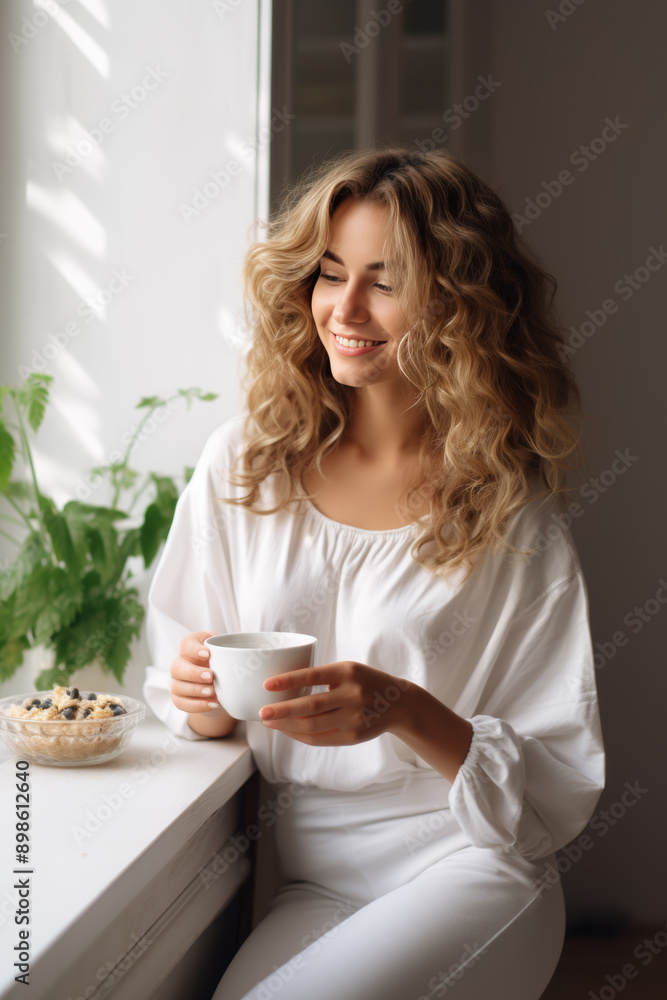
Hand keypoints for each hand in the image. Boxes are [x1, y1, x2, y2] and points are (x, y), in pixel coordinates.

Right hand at [170, 630, 227, 718]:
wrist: (218, 679)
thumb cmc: (220, 658)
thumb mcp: (224, 647)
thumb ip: (227, 647)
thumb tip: (238, 655)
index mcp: (190, 647)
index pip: (186, 644)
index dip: (194, 649)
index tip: (207, 654)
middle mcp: (180, 663)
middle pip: (177, 668)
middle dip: (194, 674)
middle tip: (210, 676)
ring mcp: (177, 681)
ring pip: (178, 687)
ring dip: (196, 691)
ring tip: (212, 692)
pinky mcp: (179, 697)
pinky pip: (181, 703)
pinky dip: (198, 705)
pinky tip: (212, 704)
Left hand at [257, 661, 412, 746]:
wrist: (398, 703)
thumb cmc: (364, 682)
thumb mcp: (348, 671)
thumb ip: (322, 678)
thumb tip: (283, 690)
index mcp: (348, 672)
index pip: (313, 675)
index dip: (289, 680)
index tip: (267, 684)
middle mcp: (352, 694)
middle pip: (310, 706)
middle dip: (282, 711)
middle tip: (262, 711)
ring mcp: (354, 717)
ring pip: (313, 726)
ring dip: (287, 726)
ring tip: (270, 722)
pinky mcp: (354, 736)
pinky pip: (320, 739)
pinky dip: (300, 736)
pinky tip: (287, 731)